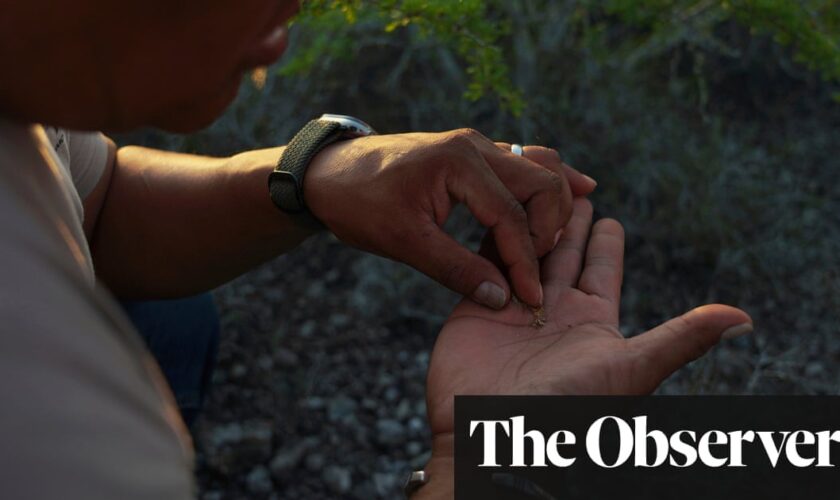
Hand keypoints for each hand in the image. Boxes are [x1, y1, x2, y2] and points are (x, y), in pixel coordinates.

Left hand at [304, 129, 596, 308]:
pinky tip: (577, 191)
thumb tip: (501, 298)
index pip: (511, 216)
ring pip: (539, 166)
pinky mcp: (473, 154)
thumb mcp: (403, 242)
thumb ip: (455, 269)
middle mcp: (476, 146)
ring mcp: (477, 146)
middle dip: (549, 229)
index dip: (525, 262)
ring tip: (567, 236)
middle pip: (541, 183)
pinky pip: (525, 162)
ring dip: (555, 202)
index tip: (531, 298)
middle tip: (540, 270)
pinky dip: (547, 182)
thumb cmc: (360, 204)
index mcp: (459, 164)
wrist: (329, 173)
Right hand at [417, 199, 752, 496]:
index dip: (605, 241)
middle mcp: (553, 311)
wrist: (494, 433)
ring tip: (532, 191)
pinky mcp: (478, 306)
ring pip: (525, 252)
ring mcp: (513, 307)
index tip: (608, 215)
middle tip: (570, 188)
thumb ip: (681, 338)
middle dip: (567, 222)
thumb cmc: (567, 406)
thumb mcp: (633, 368)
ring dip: (529, 223)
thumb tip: (743, 319)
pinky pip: (487, 263)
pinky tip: (496, 212)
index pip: (601, 269)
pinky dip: (493, 238)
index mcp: (591, 321)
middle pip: (562, 254)